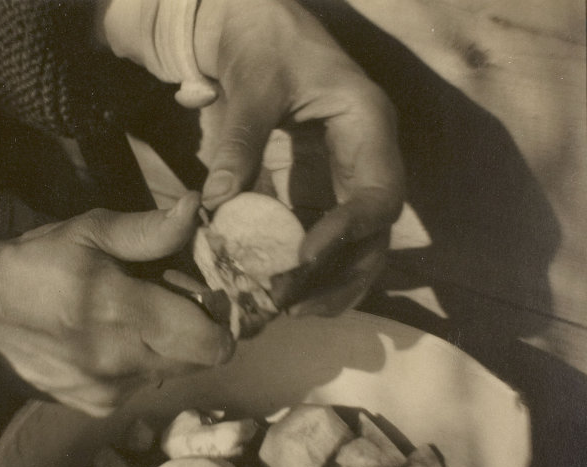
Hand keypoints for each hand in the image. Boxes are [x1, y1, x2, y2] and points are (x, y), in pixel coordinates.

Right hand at [0, 192, 232, 416]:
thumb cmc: (35, 264)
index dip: (219, 322)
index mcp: (125, 313)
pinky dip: (136, 366)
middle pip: (198, 362)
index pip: (211, 344)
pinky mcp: (91, 407)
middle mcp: (123, 364)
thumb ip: (148, 230)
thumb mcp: (88, 233)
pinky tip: (106, 343)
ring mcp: (108, 392)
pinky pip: (138, 388)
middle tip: (168, 303)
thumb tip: (194, 208)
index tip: (202, 297)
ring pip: (169, 374)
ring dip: (165, 349)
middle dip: (196, 332)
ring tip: (131, 321)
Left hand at [194, 0, 403, 314]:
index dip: (347, 233)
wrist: (257, 30)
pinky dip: (304, 270)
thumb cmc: (265, 44)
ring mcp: (344, 180)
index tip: (303, 259)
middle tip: (292, 305)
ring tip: (285, 310)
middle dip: (339, 275)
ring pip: (355, 247)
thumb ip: (239, 140)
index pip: (378, 195)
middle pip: (374, 236)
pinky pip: (321, 240)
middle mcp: (366, 161)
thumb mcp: (253, 83)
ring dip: (326, 284)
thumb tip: (214, 203)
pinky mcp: (318, 192)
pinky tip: (277, 292)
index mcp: (368, 127)